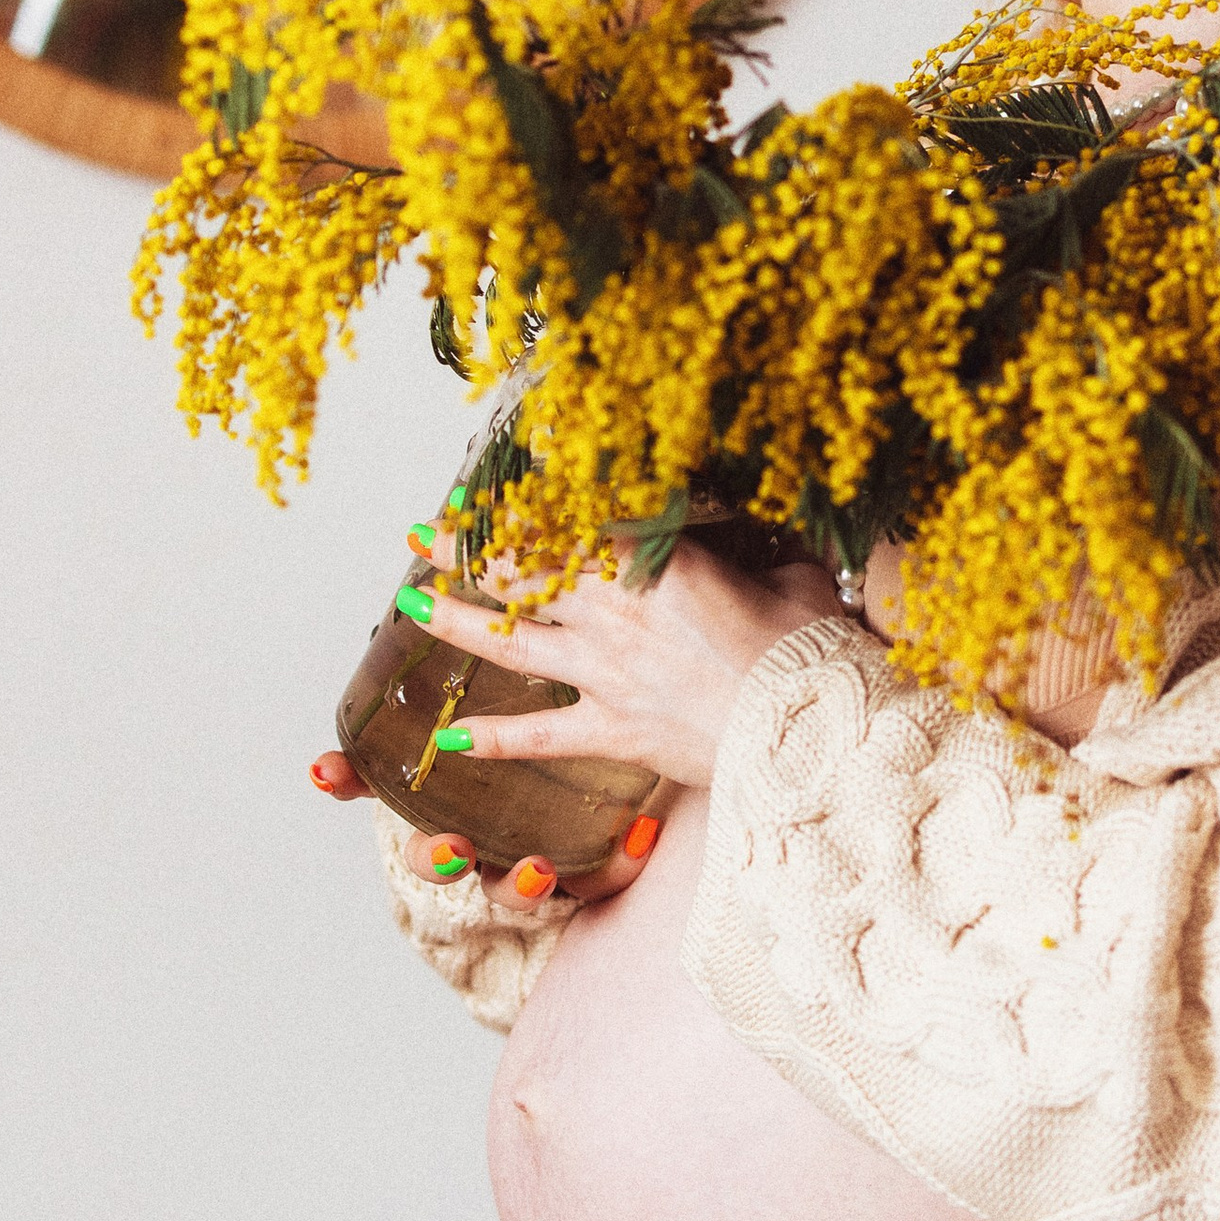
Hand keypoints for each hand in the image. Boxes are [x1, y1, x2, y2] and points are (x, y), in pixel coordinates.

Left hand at [393, 531, 847, 795]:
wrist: (807, 734)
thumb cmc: (810, 652)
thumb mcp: (793, 573)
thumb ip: (764, 544)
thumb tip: (768, 521)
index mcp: (656, 564)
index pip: (575, 520)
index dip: (528, 499)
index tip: (495, 481)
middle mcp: (614, 615)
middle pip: (524, 571)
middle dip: (469, 547)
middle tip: (426, 529)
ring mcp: (606, 675)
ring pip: (513, 642)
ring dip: (455, 620)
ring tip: (409, 600)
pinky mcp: (614, 731)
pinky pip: (541, 736)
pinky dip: (495, 738)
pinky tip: (450, 739)